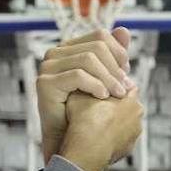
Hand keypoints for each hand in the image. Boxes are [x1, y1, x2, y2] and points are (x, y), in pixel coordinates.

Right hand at [36, 27, 134, 162]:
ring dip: (109, 78)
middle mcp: (54, 54)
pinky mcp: (45, 83)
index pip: (100, 36)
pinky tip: (103, 96)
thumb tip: (124, 30)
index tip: (126, 72)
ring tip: (118, 95)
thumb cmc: (85, 112)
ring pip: (88, 59)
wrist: (68, 140)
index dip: (118, 52)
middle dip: (115, 68)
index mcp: (68, 49)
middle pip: (96, 47)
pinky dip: (95, 85)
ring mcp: (47, 67)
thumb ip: (112, 56)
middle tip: (125, 88)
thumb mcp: (103, 79)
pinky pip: (78, 75)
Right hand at [58, 88, 143, 170]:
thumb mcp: (80, 95)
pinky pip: (121, 139)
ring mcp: (134, 135)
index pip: (127, 86)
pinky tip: (98, 136)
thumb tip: (82, 83)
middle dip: (116, 105)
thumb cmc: (86, 121)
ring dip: (115, 122)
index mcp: (131, 100)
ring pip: (125, 123)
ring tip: (97, 123)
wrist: (86, 150)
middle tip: (98, 105)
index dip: (113, 85)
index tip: (103, 89)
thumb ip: (87, 86)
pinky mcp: (128, 149)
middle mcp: (137, 117)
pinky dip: (113, 137)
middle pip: (128, 105)